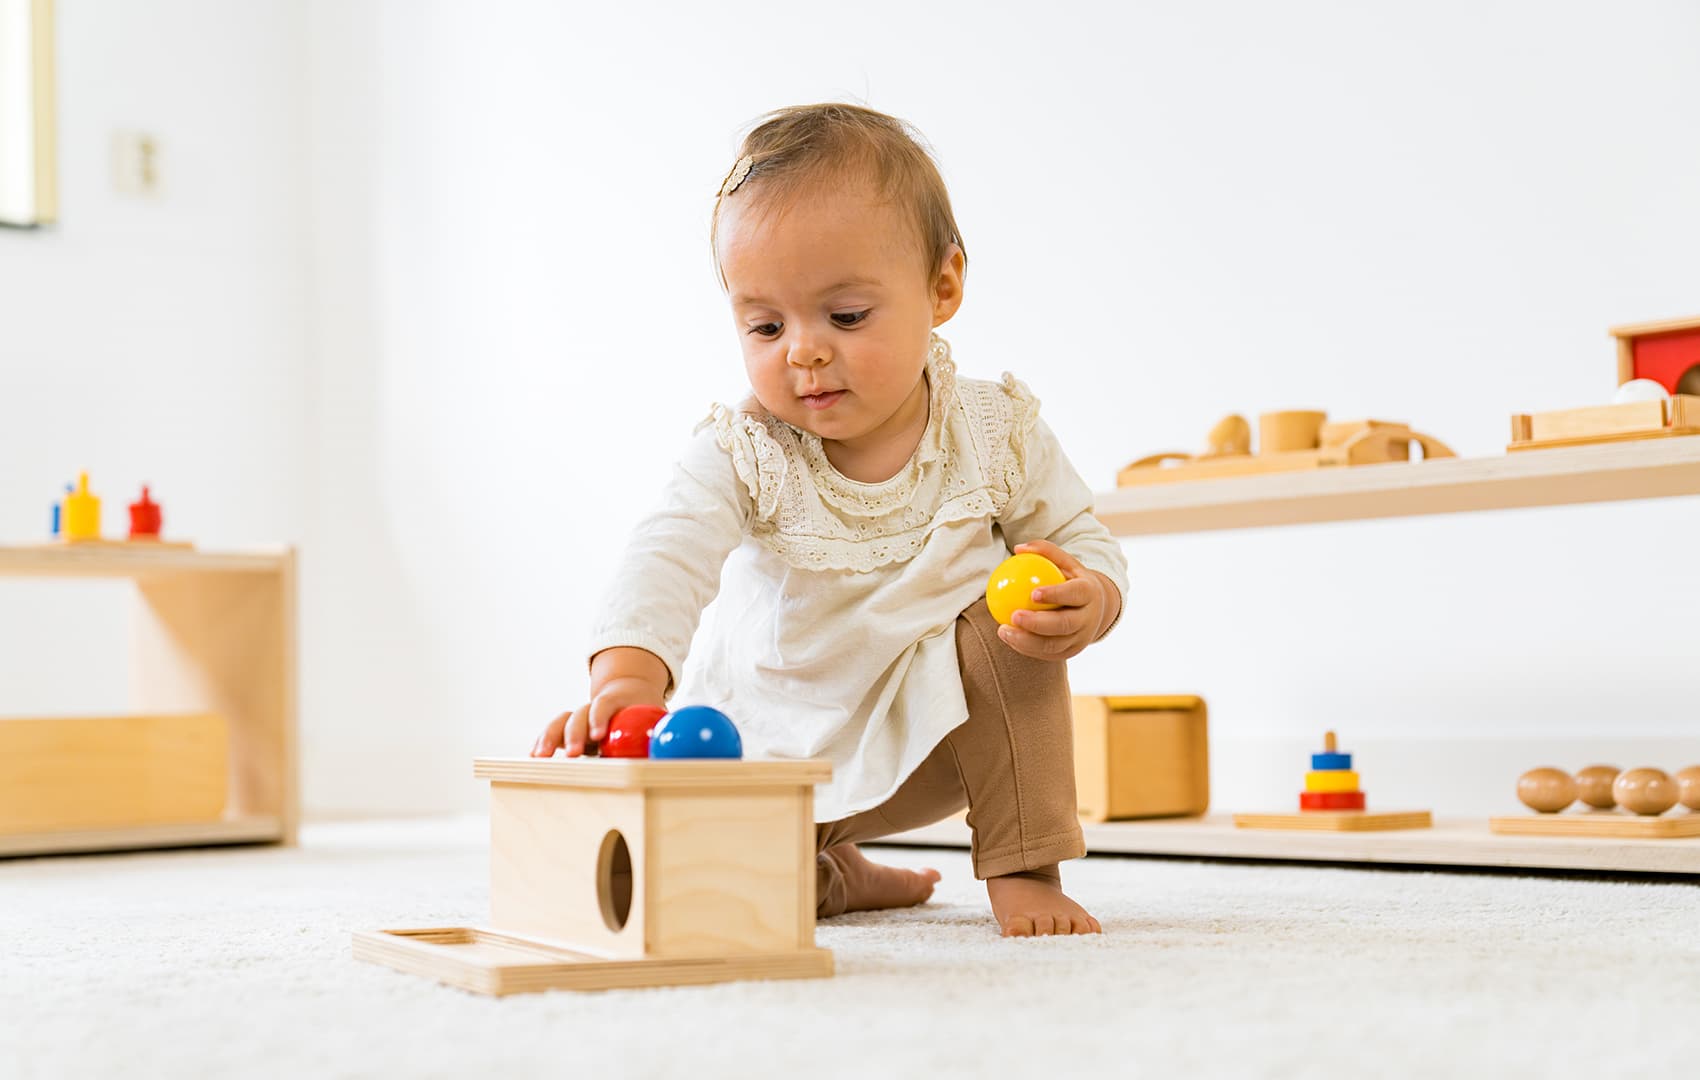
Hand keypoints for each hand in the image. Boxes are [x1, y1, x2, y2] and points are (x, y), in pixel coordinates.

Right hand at [531, 647, 669, 757]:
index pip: (605, 705)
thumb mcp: (658, 715)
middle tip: (573, 753)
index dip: (600, 717)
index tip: (598, 734)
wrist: (629, 692)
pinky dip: (543, 743)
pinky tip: (534, 756)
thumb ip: (664, 728)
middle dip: (574, 734)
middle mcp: (594, 708)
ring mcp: (580, 718)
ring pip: (562, 722)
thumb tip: (682, 742)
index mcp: (617, 701)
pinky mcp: (569, 731)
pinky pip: (553, 733)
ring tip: (540, 756)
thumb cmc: (646, 710)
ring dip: (551, 738)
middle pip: (580, 714)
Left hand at [994, 540, 1119, 660]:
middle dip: (1038, 623)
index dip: (1056, 594)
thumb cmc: (1071, 579)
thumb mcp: (1065, 562)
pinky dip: (1026, 648)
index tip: (1033, 593)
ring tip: (1003, 630)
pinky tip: (1008, 637)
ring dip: (1026, 641)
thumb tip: (1018, 549)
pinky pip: (1047, 653)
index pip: (1074, 594)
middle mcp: (1089, 619)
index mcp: (1089, 593)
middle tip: (1014, 615)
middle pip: (1064, 624)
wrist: (1096, 608)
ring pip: (1054, 645)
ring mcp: (1081, 639)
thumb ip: (1044, 551)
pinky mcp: (1071, 652)